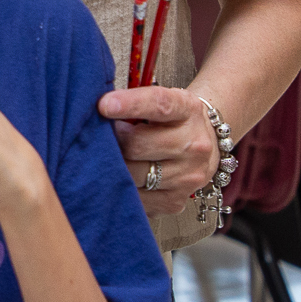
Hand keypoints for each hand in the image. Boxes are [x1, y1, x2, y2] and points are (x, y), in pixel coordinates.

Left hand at [97, 87, 219, 215]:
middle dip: (113, 140)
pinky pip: (135, 198)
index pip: (159, 105)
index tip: (103, 105)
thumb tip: (96, 113)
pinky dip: (122, 188)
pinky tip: (122, 177)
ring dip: (115, 165)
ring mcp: (187, 177)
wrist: (204, 146)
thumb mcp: (161, 100)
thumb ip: (133, 103)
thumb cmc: (172, 120)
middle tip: (105, 136)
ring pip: (133, 175)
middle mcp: (194, 145)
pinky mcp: (175, 202)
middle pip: (137, 145)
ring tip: (114, 156)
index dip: (130, 104)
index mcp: (188, 110)